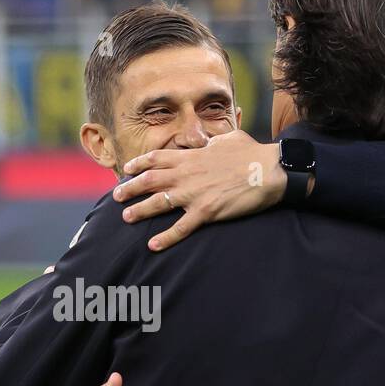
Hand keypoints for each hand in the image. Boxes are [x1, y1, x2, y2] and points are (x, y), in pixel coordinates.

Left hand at [112, 131, 288, 250]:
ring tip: (126, 217)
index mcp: (190, 156)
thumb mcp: (226, 140)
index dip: (139, 164)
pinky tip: (152, 245)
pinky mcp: (205, 212)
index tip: (127, 170)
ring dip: (139, 210)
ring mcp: (194, 194)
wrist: (269, 170)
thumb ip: (211, 143)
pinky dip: (165, 237)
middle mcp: (186, 174)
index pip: (156, 158)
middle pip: (149, 181)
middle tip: (116, 197)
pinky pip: (180, 228)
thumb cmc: (251, 153)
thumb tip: (207, 143)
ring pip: (158, 203)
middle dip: (130, 189)